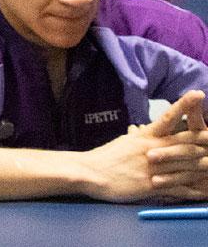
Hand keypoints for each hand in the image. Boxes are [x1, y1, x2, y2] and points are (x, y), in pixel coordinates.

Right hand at [82, 91, 207, 201]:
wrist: (90, 173)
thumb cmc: (105, 157)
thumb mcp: (123, 142)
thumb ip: (137, 137)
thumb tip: (141, 129)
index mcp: (145, 136)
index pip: (169, 116)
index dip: (185, 105)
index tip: (198, 94)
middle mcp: (153, 149)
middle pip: (186, 142)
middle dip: (206, 139)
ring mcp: (154, 168)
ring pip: (187, 165)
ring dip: (205, 166)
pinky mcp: (152, 185)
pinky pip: (180, 188)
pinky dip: (194, 190)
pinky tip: (205, 191)